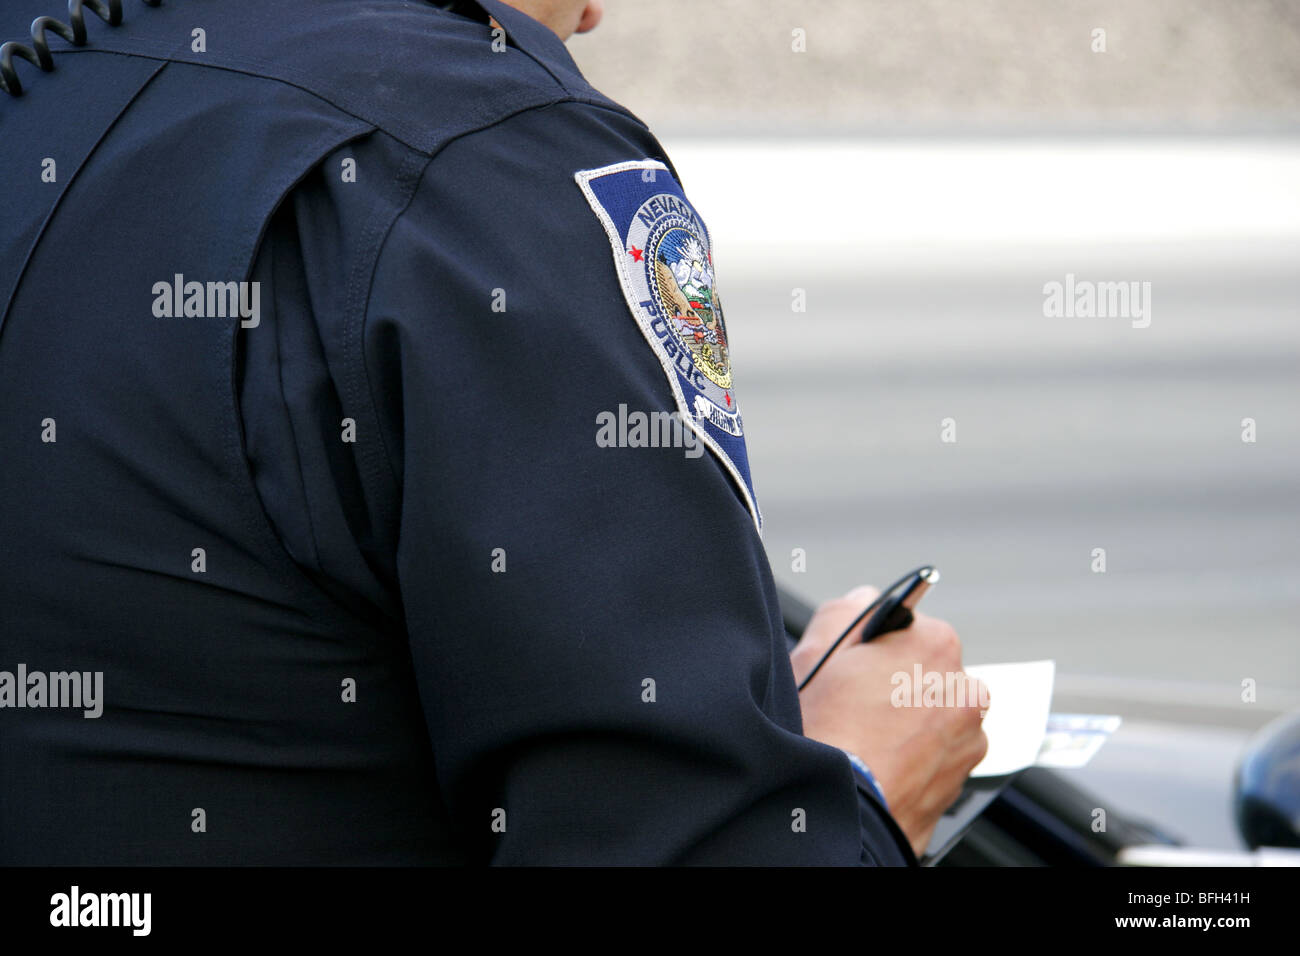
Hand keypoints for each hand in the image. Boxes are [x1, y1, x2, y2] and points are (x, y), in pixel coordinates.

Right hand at [791, 585, 989, 857]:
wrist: (843, 811)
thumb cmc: (826, 732)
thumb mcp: (816, 652)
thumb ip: (846, 609)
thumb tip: (864, 599)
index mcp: (936, 643)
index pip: (908, 630)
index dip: (875, 650)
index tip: (855, 669)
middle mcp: (965, 688)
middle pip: (926, 674)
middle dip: (896, 686)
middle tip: (854, 707)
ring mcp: (969, 740)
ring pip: (934, 717)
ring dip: (909, 724)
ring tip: (865, 742)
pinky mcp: (961, 782)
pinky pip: (936, 758)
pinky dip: (914, 760)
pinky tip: (879, 765)